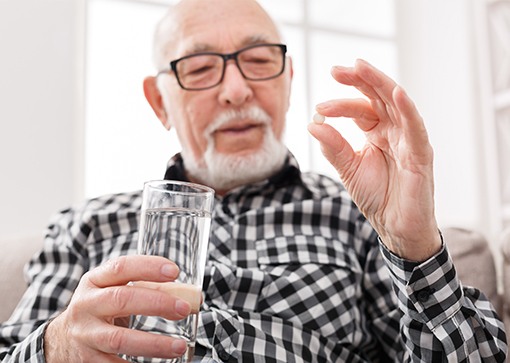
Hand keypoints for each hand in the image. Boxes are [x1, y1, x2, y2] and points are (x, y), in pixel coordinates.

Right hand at [44, 255, 191, 361]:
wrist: (61, 339)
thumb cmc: (100, 308)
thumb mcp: (114, 290)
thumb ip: (148, 288)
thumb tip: (190, 296)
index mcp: (94, 281)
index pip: (120, 267)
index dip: (148, 267)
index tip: (174, 271)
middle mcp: (86, 305)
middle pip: (121, 299)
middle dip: (157, 303)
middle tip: (184, 309)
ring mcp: (85, 335)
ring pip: (119, 339)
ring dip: (153, 343)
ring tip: (179, 346)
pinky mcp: (88, 361)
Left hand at [308, 59, 440, 261]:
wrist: (395, 228)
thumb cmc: (377, 197)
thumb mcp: (349, 169)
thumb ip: (334, 147)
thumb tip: (313, 124)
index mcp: (377, 133)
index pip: (360, 109)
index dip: (340, 105)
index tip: (318, 108)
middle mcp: (394, 131)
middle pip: (379, 97)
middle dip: (359, 80)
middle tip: (336, 70)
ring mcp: (409, 140)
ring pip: (397, 104)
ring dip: (379, 84)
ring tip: (360, 68)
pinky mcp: (421, 154)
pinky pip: (416, 128)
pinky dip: (407, 110)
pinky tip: (396, 93)